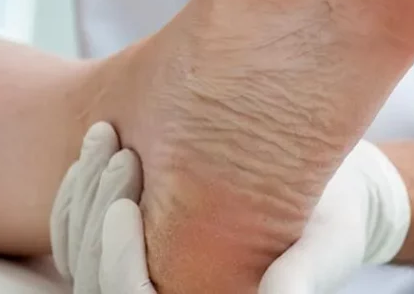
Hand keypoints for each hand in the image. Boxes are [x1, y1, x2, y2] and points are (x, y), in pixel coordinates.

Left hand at [52, 123, 410, 293]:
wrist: (333, 182)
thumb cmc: (336, 219)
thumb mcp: (328, 243)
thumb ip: (301, 275)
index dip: (118, 265)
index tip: (125, 205)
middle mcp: (171, 288)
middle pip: (93, 277)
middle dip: (93, 212)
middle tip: (117, 151)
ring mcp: (148, 261)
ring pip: (77, 249)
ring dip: (82, 192)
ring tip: (106, 134)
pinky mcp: (139, 231)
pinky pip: (80, 223)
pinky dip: (80, 185)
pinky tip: (102, 138)